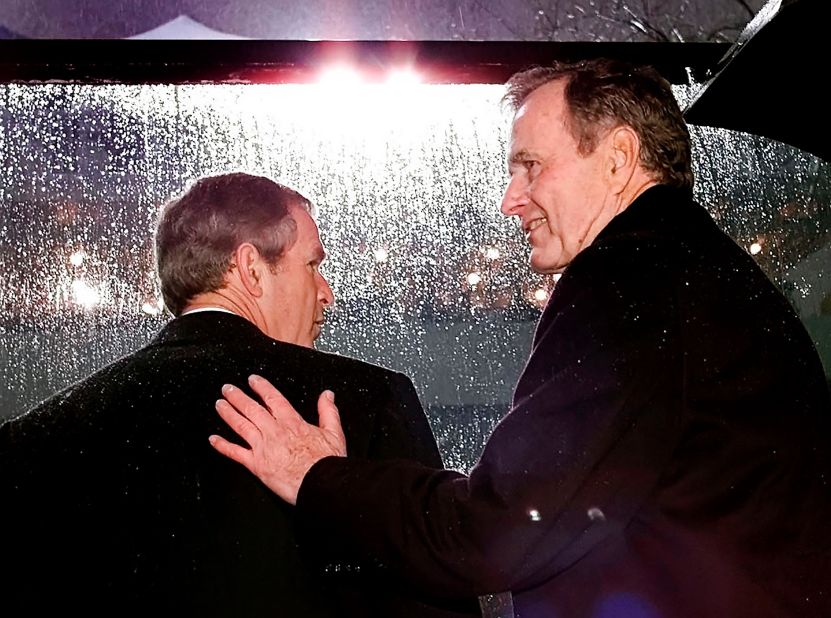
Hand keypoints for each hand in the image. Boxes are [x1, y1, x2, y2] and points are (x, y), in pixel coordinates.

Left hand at [208, 374, 345, 504]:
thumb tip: (327, 395)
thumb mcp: (334, 432)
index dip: (261, 387)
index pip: (273, 398)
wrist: (320, 483)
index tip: (252, 380)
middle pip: (252, 409)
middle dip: (238, 397)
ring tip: (219, 404)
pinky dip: (223, 446)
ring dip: (228, 413)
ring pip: (241, 425)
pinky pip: (235, 453)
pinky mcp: (257, 465)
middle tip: (227, 388)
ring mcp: (263, 447)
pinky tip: (214, 439)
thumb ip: (329, 411)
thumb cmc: (326, 463)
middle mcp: (274, 432)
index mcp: (292, 423)